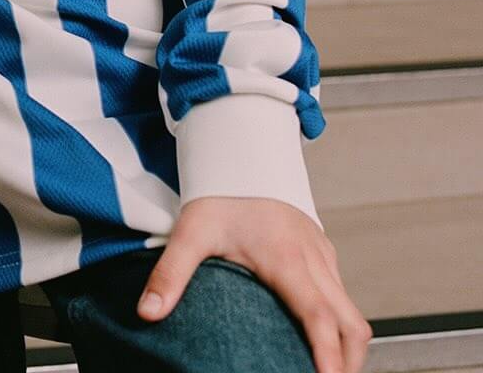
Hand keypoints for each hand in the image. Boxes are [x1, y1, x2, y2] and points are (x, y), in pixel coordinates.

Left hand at [136, 196, 372, 372]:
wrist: (242, 149)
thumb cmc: (220, 191)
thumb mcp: (190, 231)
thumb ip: (170, 273)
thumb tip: (147, 313)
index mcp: (285, 258)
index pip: (318, 316)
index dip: (327, 355)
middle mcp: (313, 258)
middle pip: (351, 323)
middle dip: (348, 363)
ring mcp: (323, 254)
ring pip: (352, 311)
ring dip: (347, 346)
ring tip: (323, 372)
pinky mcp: (323, 250)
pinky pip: (344, 295)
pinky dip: (340, 324)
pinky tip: (319, 341)